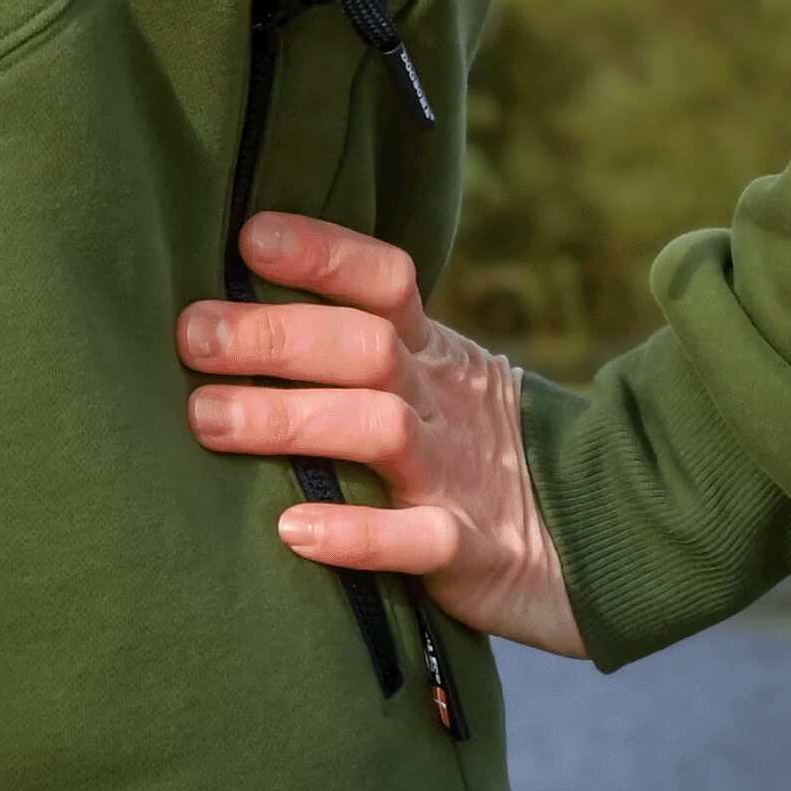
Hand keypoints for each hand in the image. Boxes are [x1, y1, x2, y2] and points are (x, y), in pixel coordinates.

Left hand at [178, 209, 583, 658]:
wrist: (598, 541)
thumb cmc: (472, 454)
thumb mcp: (432, 383)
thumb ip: (353, 351)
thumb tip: (230, 313)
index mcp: (434, 351)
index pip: (385, 280)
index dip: (322, 252)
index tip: (247, 238)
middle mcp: (444, 401)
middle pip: (365, 346)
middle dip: (275, 335)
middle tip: (192, 337)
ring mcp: (460, 474)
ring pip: (381, 429)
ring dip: (291, 419)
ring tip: (209, 419)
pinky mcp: (473, 551)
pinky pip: (418, 539)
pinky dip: (357, 533)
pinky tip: (293, 531)